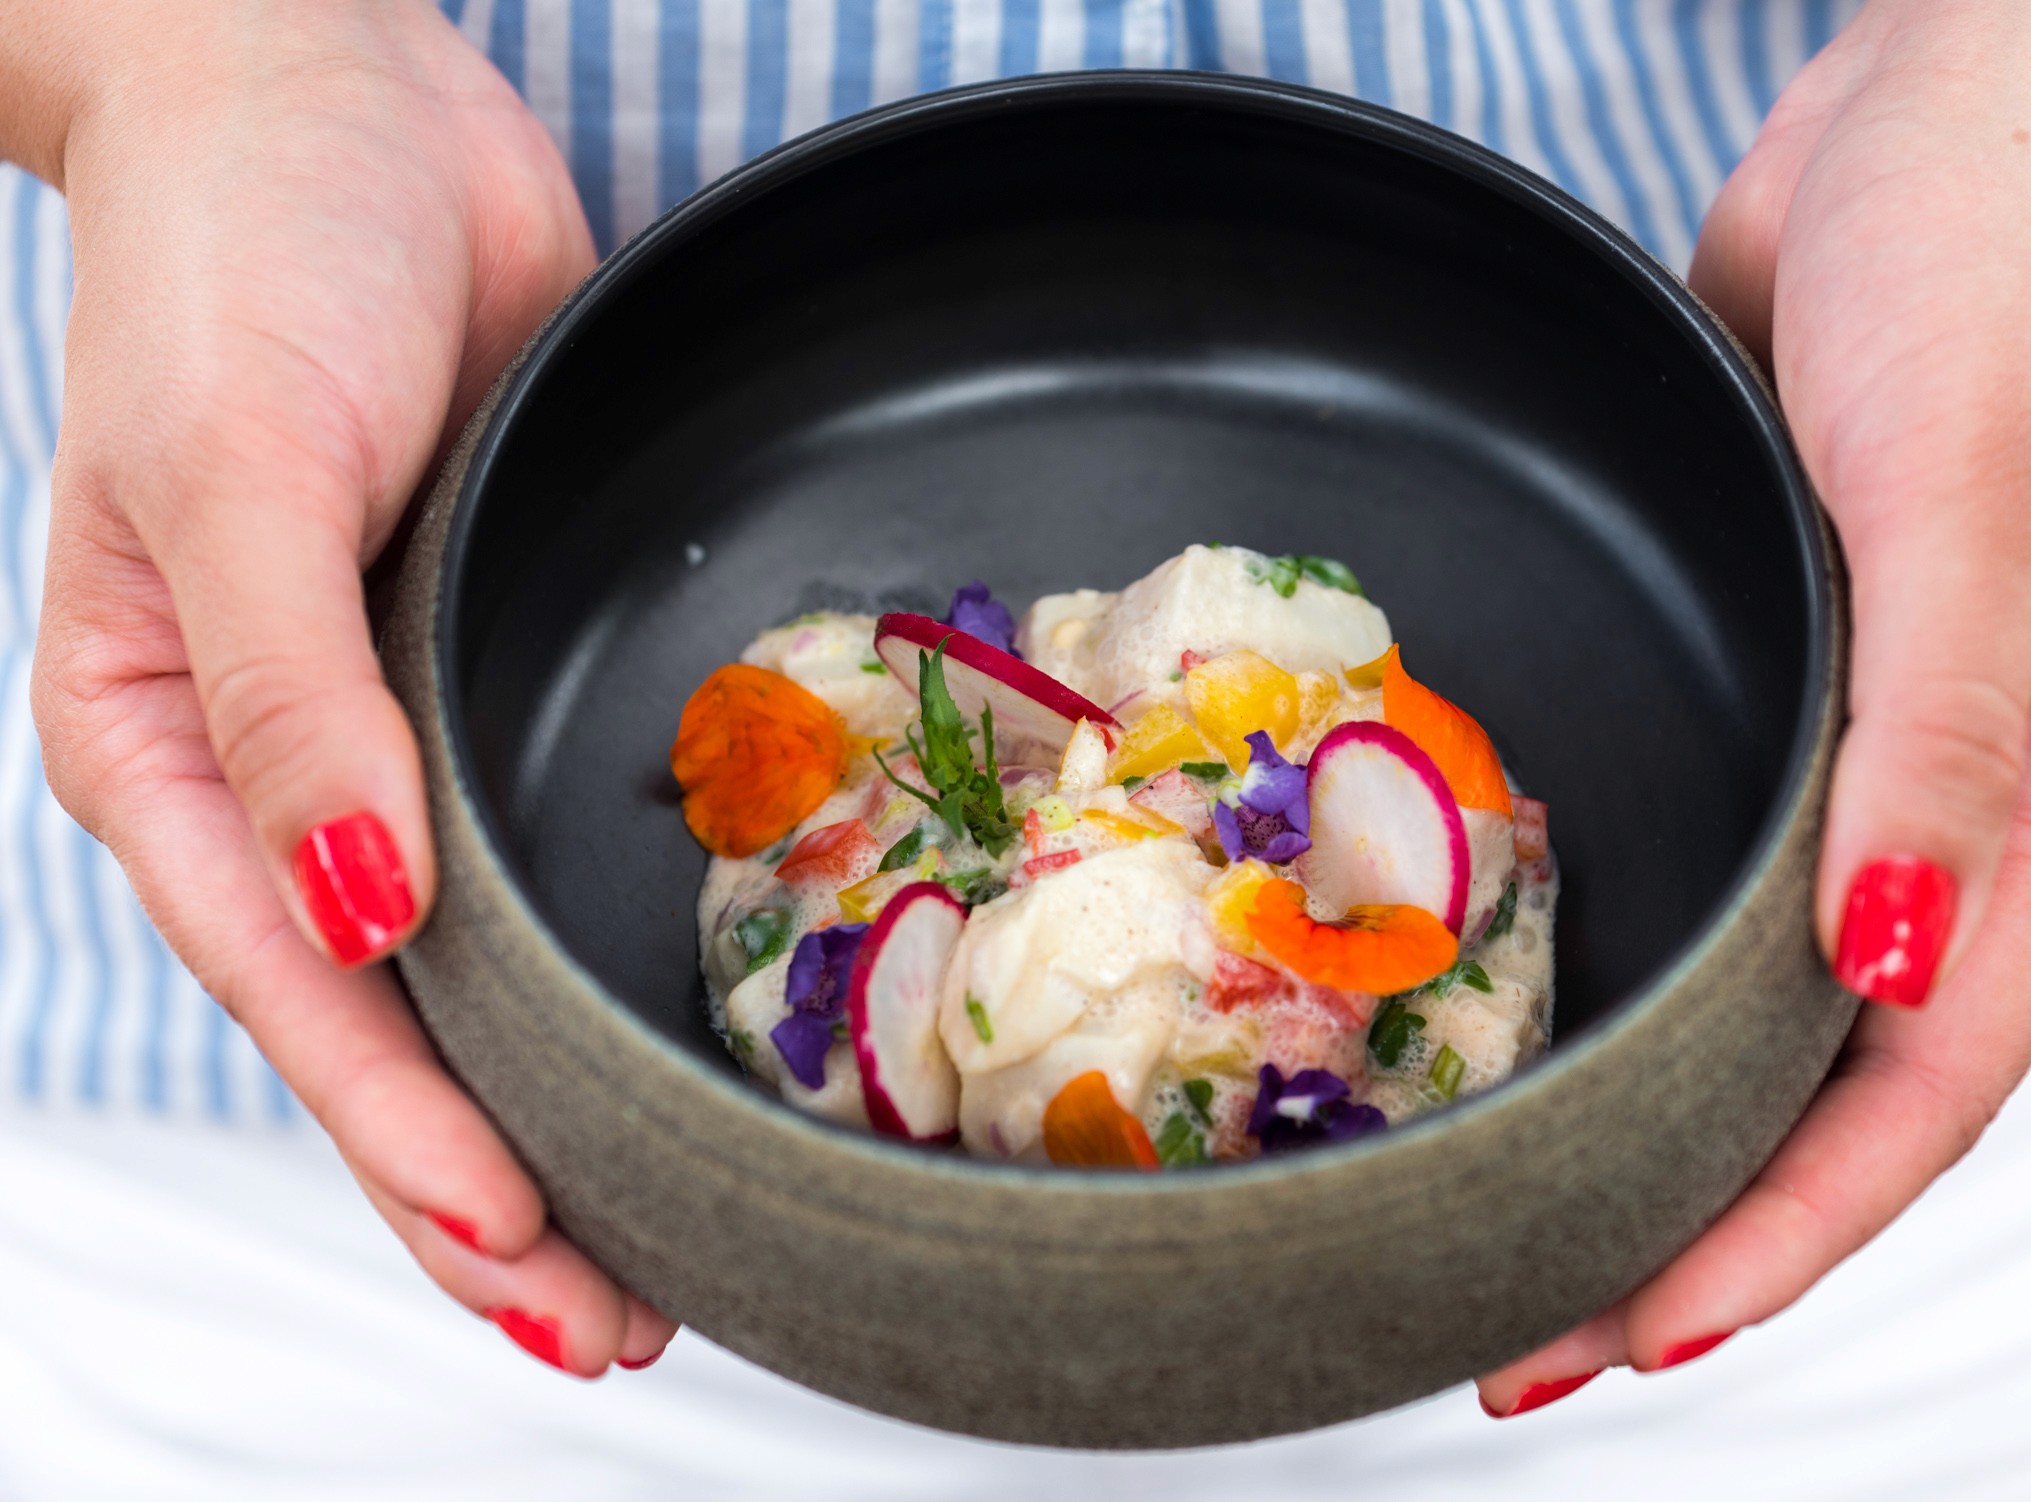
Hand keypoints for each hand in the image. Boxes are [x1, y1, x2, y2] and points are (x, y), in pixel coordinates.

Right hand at [19, 0, 673, 1374]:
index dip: (413, 1138)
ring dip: (557, 1117)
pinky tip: (665, 1046)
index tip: (531, 1244)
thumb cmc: (238, 260)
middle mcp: (284, 778)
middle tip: (619, 1320)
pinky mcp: (488, 676)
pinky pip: (542, 855)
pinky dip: (592, 969)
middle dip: (489, 1195)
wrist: (329, 101)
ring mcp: (395, 737)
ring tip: (657, 1252)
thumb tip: (362, 912)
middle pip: (386, 1038)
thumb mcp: (232, 472)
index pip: (304, 998)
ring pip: (473, 982)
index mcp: (164, 757)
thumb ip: (290, 702)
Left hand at [1478, 0, 2030, 1414]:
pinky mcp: (1760, 689)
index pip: (1915, 1087)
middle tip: (1519, 1339)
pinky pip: (1691, 870)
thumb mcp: (1970, 495)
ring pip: (1746, 1004)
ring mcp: (1846, 759)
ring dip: (1636, 1130)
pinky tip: (1502, 1013)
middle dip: (1685, 1231)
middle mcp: (1936, 813)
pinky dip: (1612, 972)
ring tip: (1498, 1231)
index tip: (1640, 1332)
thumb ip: (1935, 737)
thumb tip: (1884, 975)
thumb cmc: (1991, 278)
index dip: (1784, 1234)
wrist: (1942, 122)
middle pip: (1818, 1088)